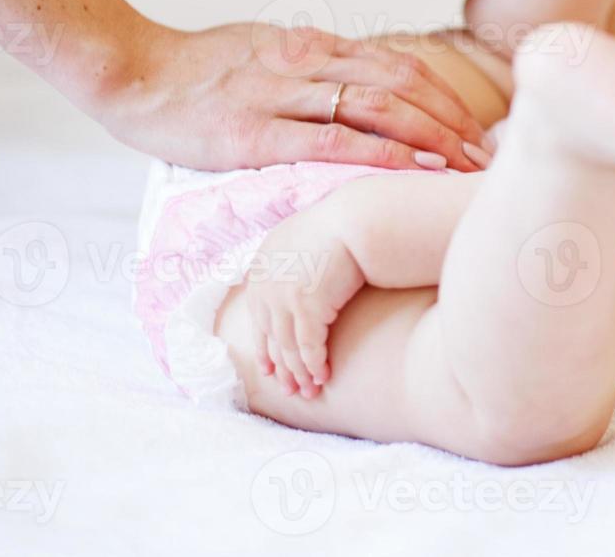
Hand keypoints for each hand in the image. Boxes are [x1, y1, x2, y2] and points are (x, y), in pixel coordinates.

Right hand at [96, 20, 493, 171]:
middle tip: (488, 157)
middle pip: (403, 84)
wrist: (131, 73)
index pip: (400, 65)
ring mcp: (281, 96)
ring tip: (466, 169)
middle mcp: (308, 64)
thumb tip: (365, 98)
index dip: (448, 97)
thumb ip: (316, 71)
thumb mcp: (269, 56)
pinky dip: (379, 155)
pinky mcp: (254, 134)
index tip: (479, 129)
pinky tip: (412, 170)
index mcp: (315, 45)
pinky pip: (330, 140)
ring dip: (432, 138)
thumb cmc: (200, 71)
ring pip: (378, 107)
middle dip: (453, 121)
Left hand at [245, 205, 363, 397]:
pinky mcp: (306, 307)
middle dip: (281, 368)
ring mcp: (283, 298)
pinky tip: (323, 378)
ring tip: (309, 393)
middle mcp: (266, 285)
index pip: (259, 317)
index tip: (269, 369)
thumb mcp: (303, 238)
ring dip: (299, 373)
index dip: (264, 346)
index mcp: (263, 267)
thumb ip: (293, 260)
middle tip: (290, 390)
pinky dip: (314, 365)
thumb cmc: (340, 225)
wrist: (355, 221)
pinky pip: (308, 347)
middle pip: (271, 337)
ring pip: (288, 347)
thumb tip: (299, 276)